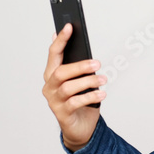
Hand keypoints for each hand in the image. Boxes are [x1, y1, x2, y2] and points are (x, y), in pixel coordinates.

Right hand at [42, 23, 106, 150]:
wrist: (80, 127)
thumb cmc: (80, 99)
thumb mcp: (79, 80)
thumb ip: (76, 65)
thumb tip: (78, 45)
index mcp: (52, 74)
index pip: (54, 54)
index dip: (61, 40)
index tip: (69, 27)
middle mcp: (50, 86)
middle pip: (60, 72)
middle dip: (79, 66)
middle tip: (97, 63)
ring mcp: (54, 101)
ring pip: (68, 87)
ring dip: (88, 81)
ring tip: (103, 80)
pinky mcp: (62, 113)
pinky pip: (75, 102)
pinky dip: (90, 97)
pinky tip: (102, 94)